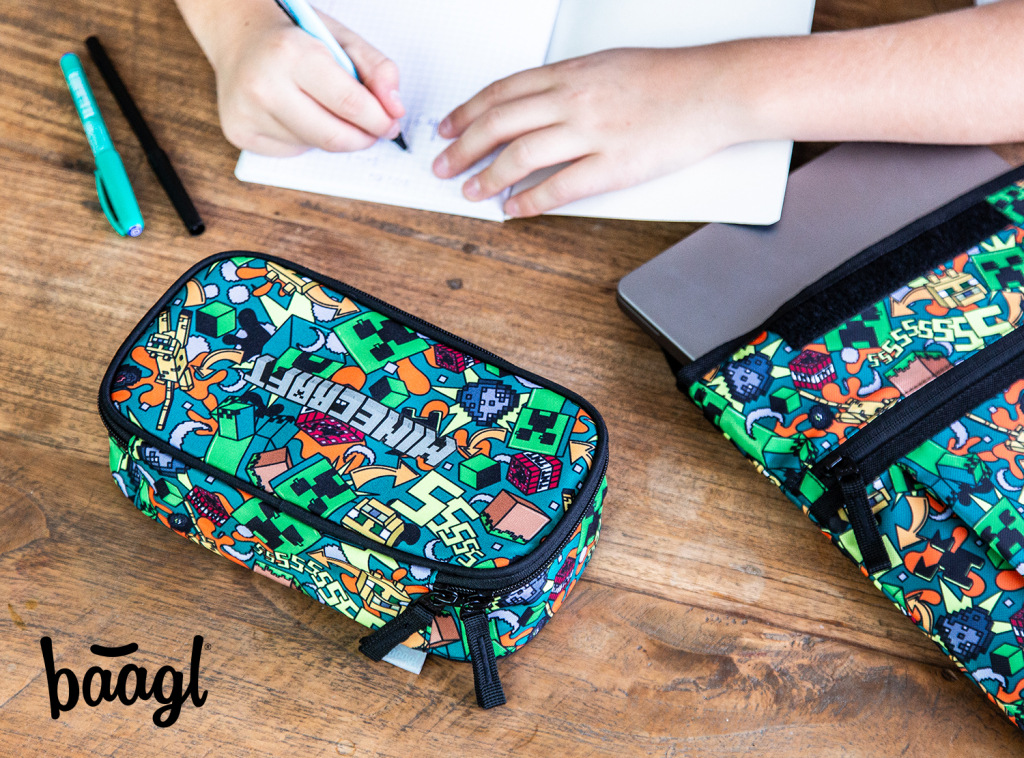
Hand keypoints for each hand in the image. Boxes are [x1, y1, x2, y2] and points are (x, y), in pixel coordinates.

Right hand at [210, 10, 404, 155]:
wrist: (238, 34)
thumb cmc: (293, 36)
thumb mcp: (340, 38)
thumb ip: (377, 68)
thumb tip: (395, 108)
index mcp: (292, 54)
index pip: (350, 104)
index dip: (379, 120)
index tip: (391, 123)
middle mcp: (264, 85)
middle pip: (333, 136)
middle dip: (362, 137)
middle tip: (373, 130)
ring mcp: (247, 112)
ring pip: (314, 146)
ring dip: (332, 135)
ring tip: (324, 107)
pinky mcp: (240, 132)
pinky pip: (293, 151)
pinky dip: (307, 138)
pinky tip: (297, 113)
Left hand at [432, 47, 747, 216]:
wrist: (714, 89)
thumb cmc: (667, 77)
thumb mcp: (606, 65)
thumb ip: (568, 83)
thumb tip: (534, 102)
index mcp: (570, 73)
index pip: (501, 93)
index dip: (467, 113)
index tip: (448, 128)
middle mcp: (573, 100)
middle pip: (499, 124)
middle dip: (463, 147)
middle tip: (443, 165)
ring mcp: (592, 133)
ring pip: (521, 156)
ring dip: (488, 177)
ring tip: (472, 191)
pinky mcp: (613, 166)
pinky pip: (560, 187)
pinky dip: (530, 201)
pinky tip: (514, 209)